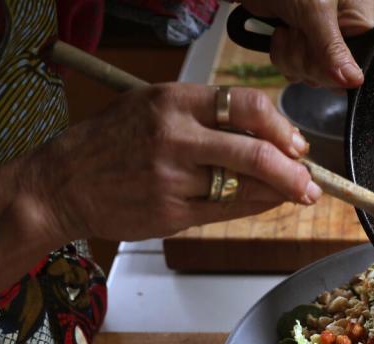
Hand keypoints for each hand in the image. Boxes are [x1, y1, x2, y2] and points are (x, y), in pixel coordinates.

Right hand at [21, 83, 320, 242]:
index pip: (246, 106)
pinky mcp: (170, 212)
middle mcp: (174, 135)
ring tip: (294, 194)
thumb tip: (265, 135)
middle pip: (253, 151)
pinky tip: (265, 204)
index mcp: (173, 100)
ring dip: (277, 193)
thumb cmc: (110, 143)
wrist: (63, 183)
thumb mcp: (152, 108)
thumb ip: (205, 117)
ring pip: (243, 186)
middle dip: (292, 170)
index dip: (281, 127)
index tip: (296, 143)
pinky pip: (225, 211)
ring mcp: (172, 177)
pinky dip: (252, 208)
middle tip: (310, 182)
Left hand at [239, 0, 373, 87]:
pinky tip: (280, 32)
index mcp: (358, 21)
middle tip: (299, 29)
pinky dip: (281, 55)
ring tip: (288, 26)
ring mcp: (320, 42)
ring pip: (310, 75)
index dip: (338, 68)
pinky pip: (294, 70)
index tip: (321, 55)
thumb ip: (333, 49)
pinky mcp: (300, 46)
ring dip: (292, 56)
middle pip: (333, 75)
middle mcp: (344, 35)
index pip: (361, 63)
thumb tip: (355, 81)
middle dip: (308, 58)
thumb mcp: (315, 11)